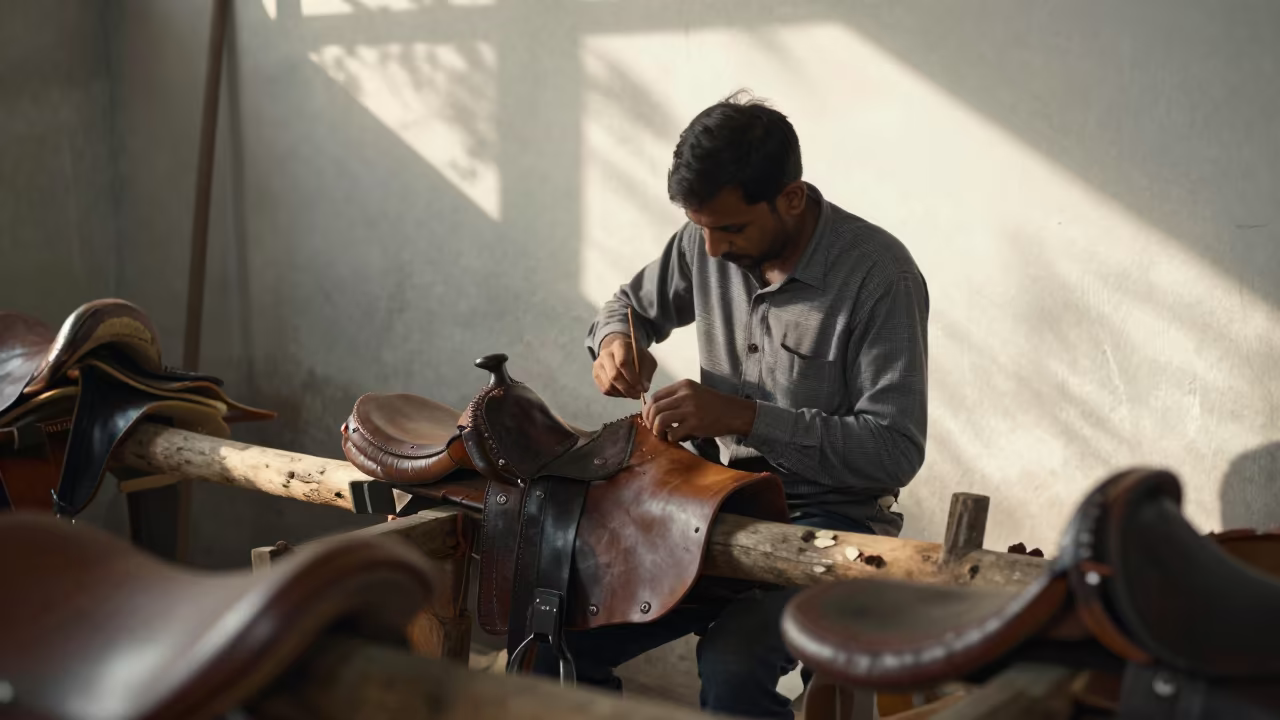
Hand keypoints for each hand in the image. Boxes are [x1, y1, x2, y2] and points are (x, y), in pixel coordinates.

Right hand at [592, 333, 656, 398]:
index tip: (641, 388)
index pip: (623, 363)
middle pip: (614, 375)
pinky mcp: (596, 374)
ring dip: (622, 393)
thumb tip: (643, 388)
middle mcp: (606, 353)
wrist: (622, 352)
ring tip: (632, 394)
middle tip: (638, 395)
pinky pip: (605, 389)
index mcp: (620, 345)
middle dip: (627, 388)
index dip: (632, 378)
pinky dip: (616, 394)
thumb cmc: (637, 357)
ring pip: (608, 385)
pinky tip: (624, 392)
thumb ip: (646, 374)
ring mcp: (598, 364)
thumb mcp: (647, 361)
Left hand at [641, 379, 756, 442]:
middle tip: (653, 429)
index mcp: (683, 385)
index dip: (647, 410)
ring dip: (657, 430)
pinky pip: (673, 433)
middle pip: (655, 408)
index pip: (655, 396)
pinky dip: (670, 438)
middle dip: (649, 421)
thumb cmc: (712, 405)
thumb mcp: (693, 392)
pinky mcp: (695, 424)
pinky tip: (676, 438)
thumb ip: (675, 398)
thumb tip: (653, 411)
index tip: (649, 419)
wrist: (734, 412)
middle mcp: (685, 395)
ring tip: (662, 435)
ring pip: (660, 420)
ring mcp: (690, 409)